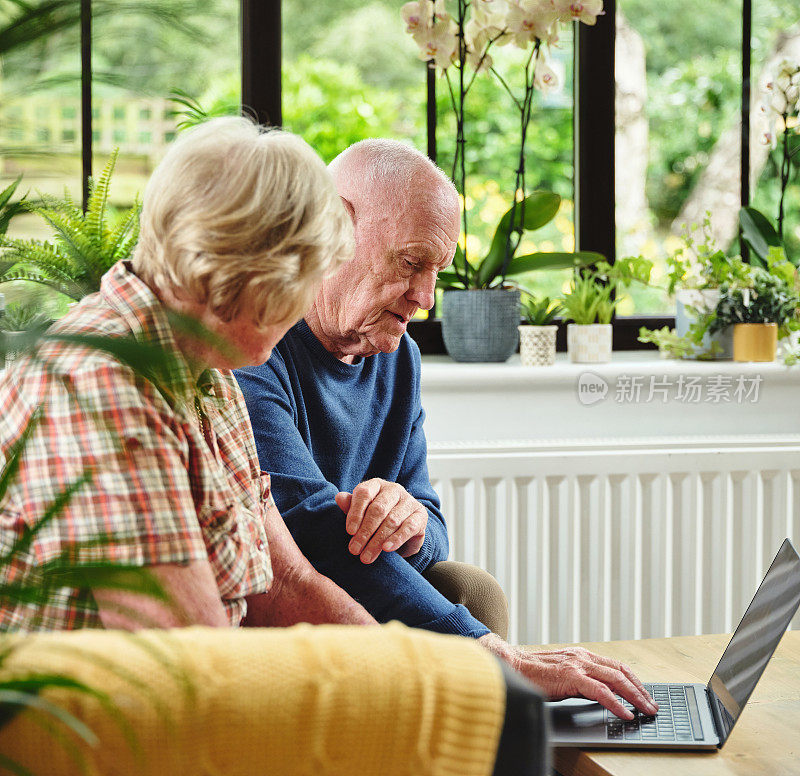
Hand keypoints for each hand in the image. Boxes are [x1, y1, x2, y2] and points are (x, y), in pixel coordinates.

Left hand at [334, 478, 427, 563]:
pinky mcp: (420, 515)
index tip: (349, 532)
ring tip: (366, 556)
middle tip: (354, 550)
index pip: (364, 494)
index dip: (356, 513)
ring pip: (392, 520)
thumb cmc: (378, 519)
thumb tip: (339, 497)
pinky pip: (409, 527)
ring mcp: (409, 501)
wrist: (404, 529)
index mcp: (377, 485)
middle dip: (365, 532)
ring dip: (377, 540)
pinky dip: (396, 539)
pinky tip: (386, 549)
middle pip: (378, 509)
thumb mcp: (362, 513)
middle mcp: (394, 489)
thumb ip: (351, 506)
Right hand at [478, 634, 657, 719]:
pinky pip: (601, 691)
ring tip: (646, 710)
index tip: (645, 694)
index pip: (616, 666)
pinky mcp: (571, 677)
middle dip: (640, 689)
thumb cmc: (535, 673)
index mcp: (582, 655)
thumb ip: (581, 679)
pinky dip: (617, 703)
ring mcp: (578, 665)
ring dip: (635, 696)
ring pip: (616, 679)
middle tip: (652, 705)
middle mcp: (583, 656)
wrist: (513, 666)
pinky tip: (625, 713)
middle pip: (621, 671)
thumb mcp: (563, 673)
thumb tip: (601, 695)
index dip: (634, 680)